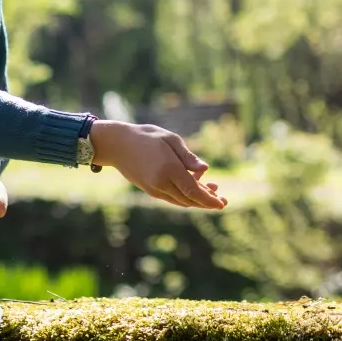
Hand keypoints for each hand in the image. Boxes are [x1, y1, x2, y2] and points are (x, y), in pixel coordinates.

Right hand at [90, 121, 227, 209]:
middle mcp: (162, 183)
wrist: (118, 145)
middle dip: (207, 201)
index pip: (194, 191)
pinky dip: (185, 195)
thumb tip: (206, 169)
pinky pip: (172, 197)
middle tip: (223, 200)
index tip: (222, 203)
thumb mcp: (170, 140)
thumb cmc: (146, 137)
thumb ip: (189, 157)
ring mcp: (155, 189)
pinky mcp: (151, 190)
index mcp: (169, 170)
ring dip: (198, 198)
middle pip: (190, 199)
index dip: (210, 199)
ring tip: (213, 189)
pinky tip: (194, 183)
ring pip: (182, 200)